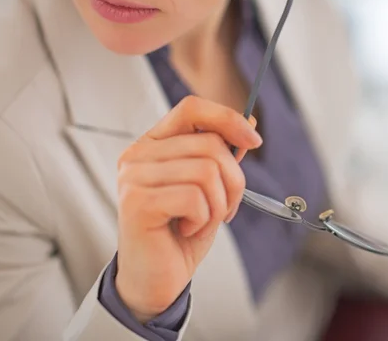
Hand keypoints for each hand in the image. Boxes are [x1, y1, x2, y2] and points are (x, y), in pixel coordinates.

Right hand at [114, 95, 261, 321]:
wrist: (157, 279)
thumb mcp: (210, 189)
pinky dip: (204, 219)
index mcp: (154, 144)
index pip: (192, 108)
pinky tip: (187, 230)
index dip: (228, 118)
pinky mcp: (137, 202)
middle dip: (233, 182)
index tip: (253, 140)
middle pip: (209, 144)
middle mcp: (138, 154)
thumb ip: (222, 156)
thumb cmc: (181, 232)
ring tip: (202, 222)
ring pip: (206, 171)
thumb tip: (249, 124)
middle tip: (225, 210)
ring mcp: (134, 177)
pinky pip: (195, 197)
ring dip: (218, 205)